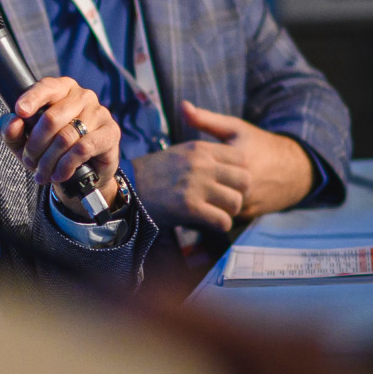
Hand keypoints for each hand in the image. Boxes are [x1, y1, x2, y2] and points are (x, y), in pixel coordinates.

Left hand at [0, 76, 119, 216]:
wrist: (84, 174)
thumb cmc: (51, 149)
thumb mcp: (24, 141)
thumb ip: (11, 131)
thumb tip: (13, 122)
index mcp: (61, 89)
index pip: (46, 87)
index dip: (31, 98)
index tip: (20, 112)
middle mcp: (82, 96)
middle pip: (51, 118)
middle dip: (35, 145)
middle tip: (29, 162)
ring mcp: (99, 112)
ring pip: (65, 137)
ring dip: (48, 160)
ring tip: (42, 173)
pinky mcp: (110, 132)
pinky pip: (82, 149)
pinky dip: (65, 166)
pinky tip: (59, 175)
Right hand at [130, 140, 251, 232]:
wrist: (128, 189)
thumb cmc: (153, 174)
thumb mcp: (180, 153)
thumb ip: (204, 156)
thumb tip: (228, 167)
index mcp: (200, 149)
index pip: (241, 159)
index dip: (238, 173)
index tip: (228, 182)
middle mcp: (202, 165)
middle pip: (244, 180)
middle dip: (238, 193)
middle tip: (226, 200)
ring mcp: (197, 186)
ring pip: (236, 202)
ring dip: (229, 211)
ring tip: (217, 212)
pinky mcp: (190, 207)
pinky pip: (222, 220)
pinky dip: (220, 225)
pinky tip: (210, 223)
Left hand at [181, 101, 314, 218]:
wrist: (294, 169)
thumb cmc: (258, 144)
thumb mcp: (234, 128)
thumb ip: (206, 119)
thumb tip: (183, 106)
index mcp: (238, 161)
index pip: (199, 172)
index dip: (184, 172)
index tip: (175, 169)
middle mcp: (244, 185)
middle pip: (205, 193)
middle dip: (192, 190)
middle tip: (179, 184)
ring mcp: (247, 203)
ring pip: (214, 208)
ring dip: (203, 202)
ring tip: (190, 193)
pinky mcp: (249, 216)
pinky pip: (224, 216)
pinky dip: (215, 210)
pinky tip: (207, 201)